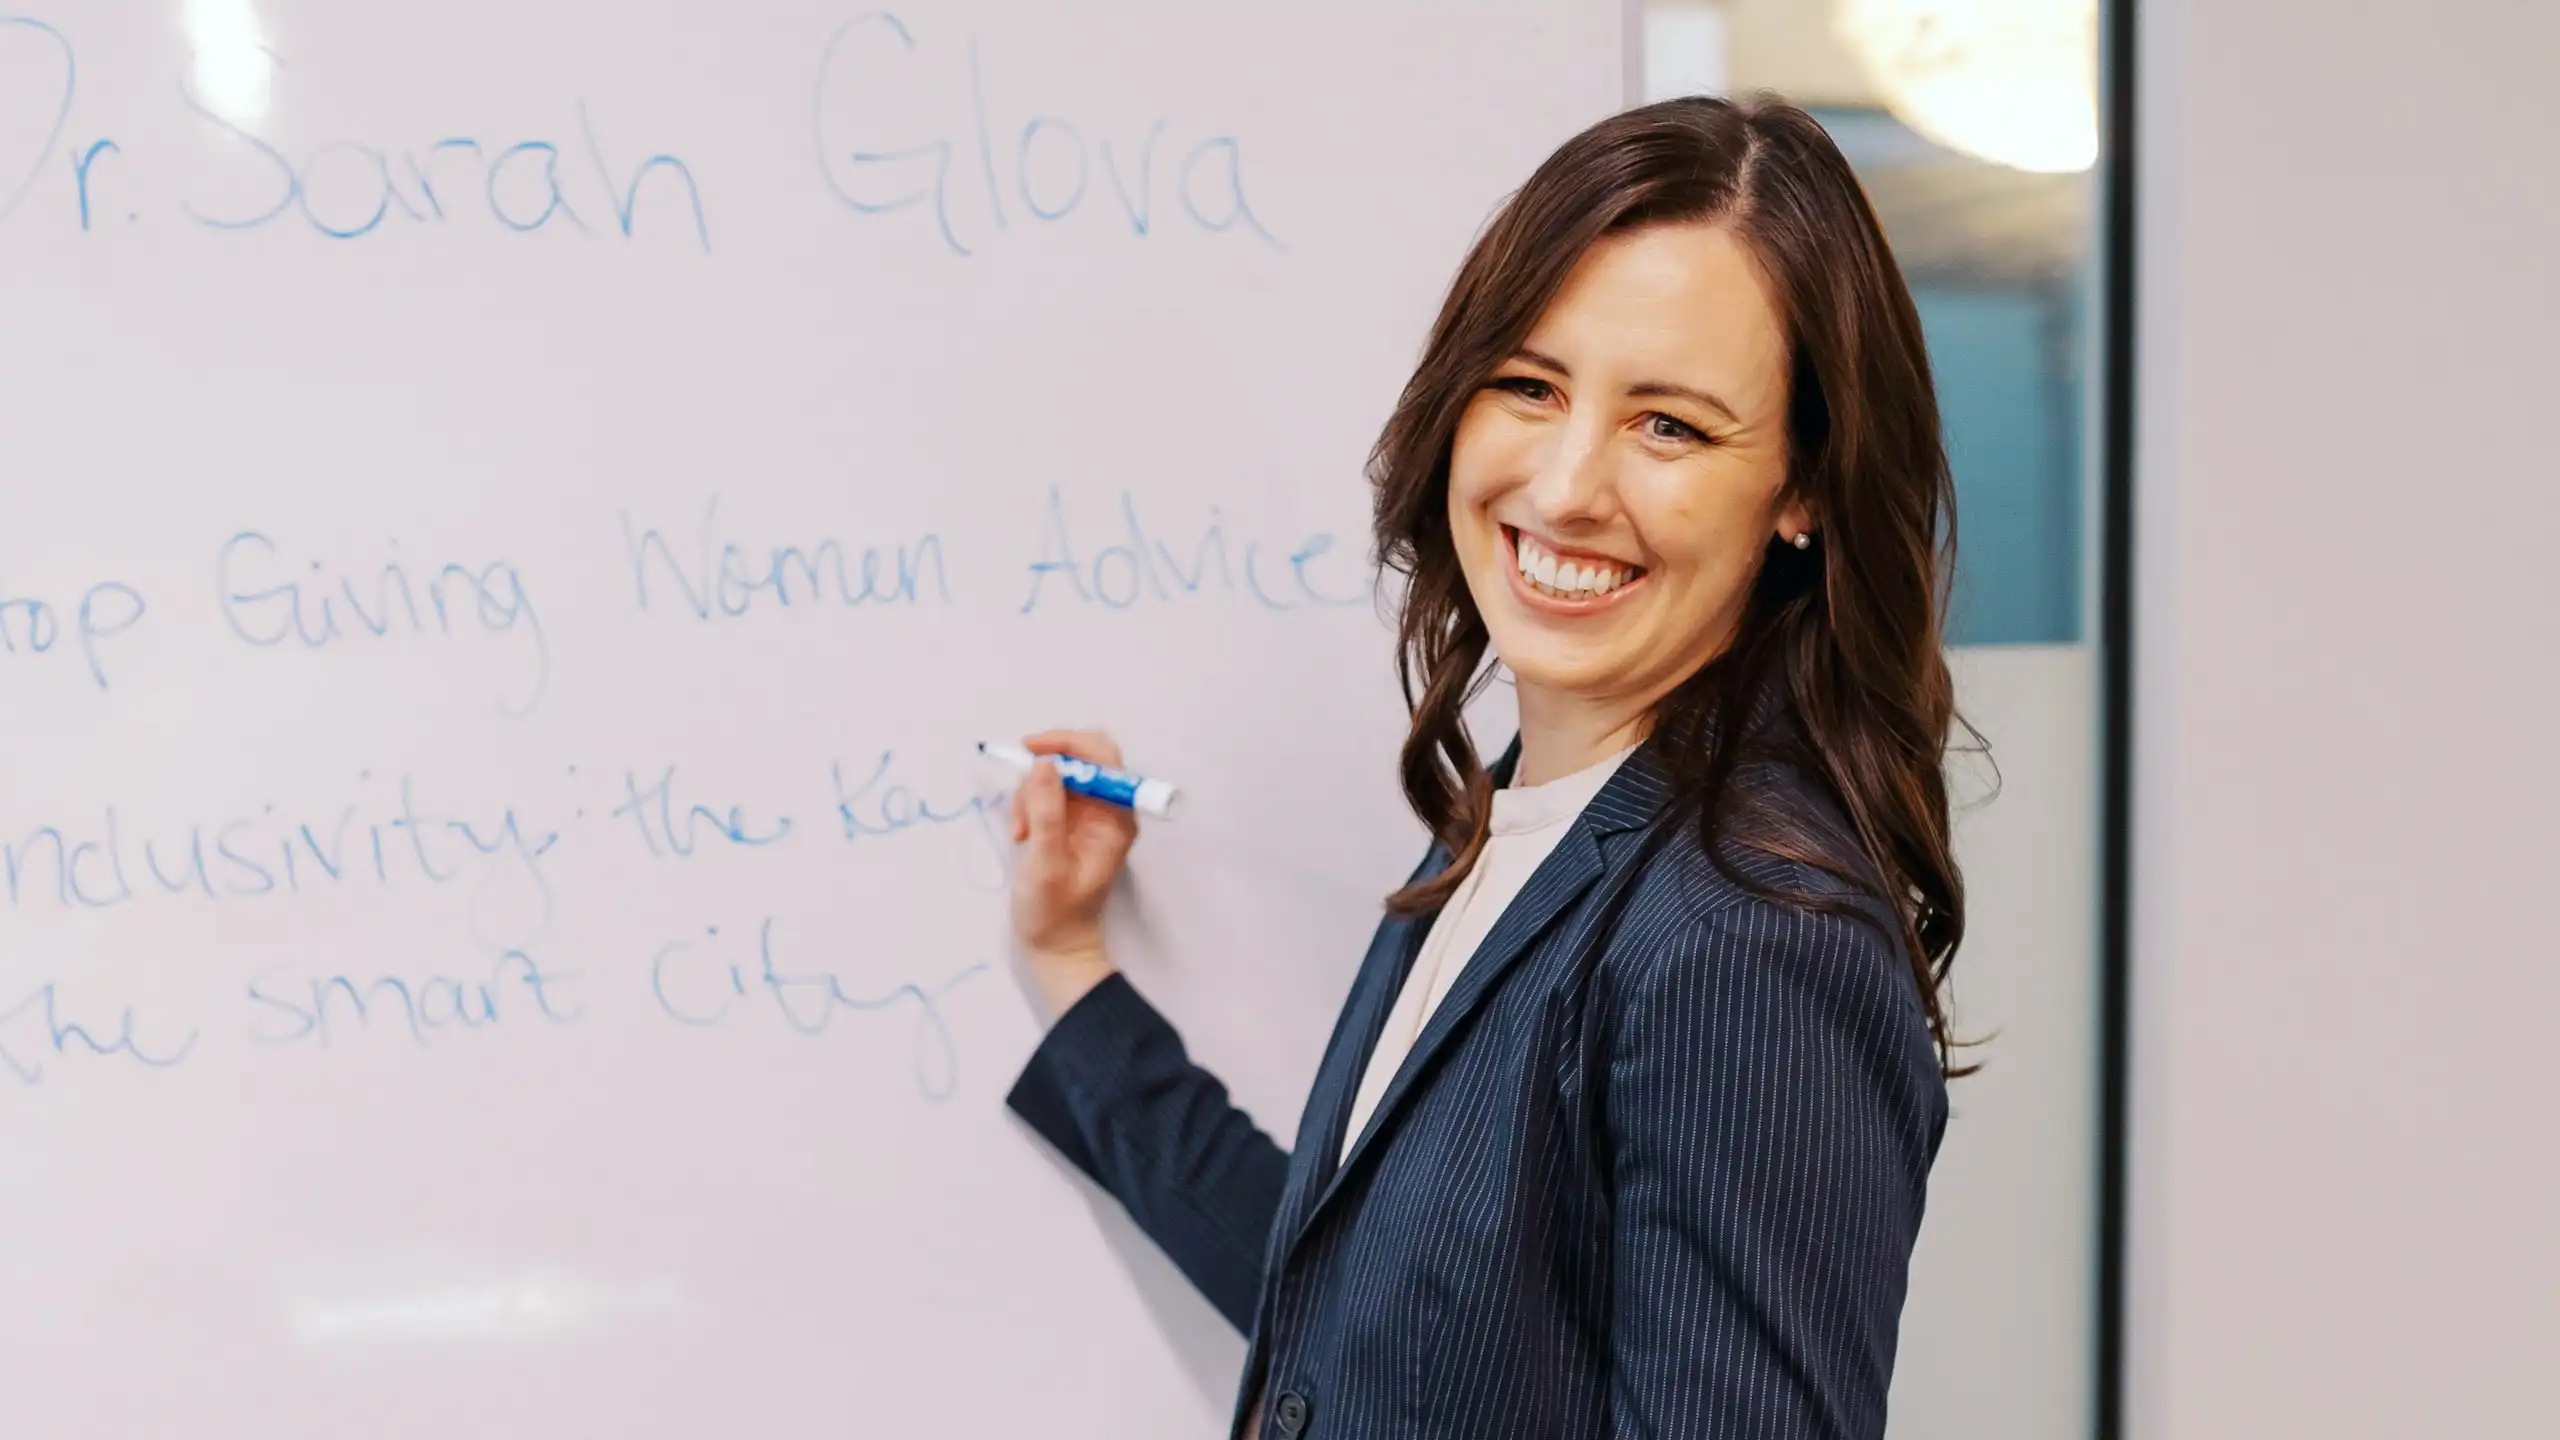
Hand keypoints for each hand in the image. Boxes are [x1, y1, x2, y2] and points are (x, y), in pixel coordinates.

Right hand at [1007, 728, 1138, 1015]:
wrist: (1055, 945)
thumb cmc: (1055, 913)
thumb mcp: (1046, 864)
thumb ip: (1047, 813)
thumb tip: (1044, 764)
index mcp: (1116, 818)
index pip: (1103, 757)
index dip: (1068, 744)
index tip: (1032, 752)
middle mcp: (1107, 809)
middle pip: (1077, 760)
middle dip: (1042, 773)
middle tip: (1020, 800)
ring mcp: (1088, 815)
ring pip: (1056, 775)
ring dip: (1030, 795)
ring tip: (1020, 832)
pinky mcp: (1068, 822)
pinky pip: (1046, 794)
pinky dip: (1028, 806)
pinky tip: (1021, 835)